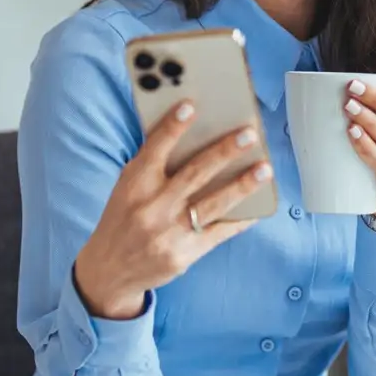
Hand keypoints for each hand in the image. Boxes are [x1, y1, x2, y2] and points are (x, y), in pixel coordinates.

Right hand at [72, 102, 271, 319]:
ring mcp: (169, 233)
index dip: (172, 127)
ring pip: (213, 203)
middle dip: (225, 152)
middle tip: (250, 134)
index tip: (191, 106)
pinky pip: (220, 233)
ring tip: (265, 168)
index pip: (154, 149)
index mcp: (135, 185)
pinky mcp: (185, 254)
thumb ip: (153, 165)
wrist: (110, 269)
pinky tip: (258, 207)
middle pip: (194, 174)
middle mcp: (152, 207)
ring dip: (242, 185)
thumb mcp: (127, 189)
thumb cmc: (125, 219)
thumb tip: (192, 135)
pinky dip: (241, 219)